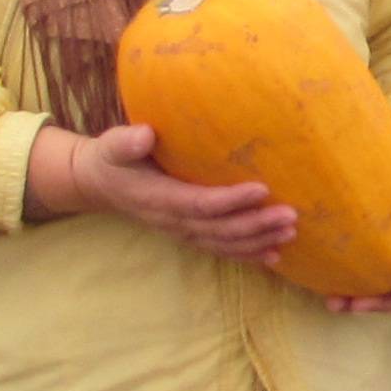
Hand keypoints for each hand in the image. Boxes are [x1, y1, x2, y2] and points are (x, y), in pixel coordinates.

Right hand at [31, 122, 297, 261]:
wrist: (100, 184)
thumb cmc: (111, 158)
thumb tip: (145, 135)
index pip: (200, 203)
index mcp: (158, 199)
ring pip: (224, 244)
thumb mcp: (112, 146)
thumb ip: (127, 142)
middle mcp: (173, 221)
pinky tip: (275, 254)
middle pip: (219, 229)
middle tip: (290, 215)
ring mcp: (182, 232)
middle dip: (256, 225)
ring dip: (258, 240)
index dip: (231, 200)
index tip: (262, 188)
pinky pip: (221, 249)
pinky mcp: (189, 234)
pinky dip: (248, 254)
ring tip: (290, 233)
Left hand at [321, 142, 390, 312]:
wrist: (368, 191)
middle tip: (357, 304)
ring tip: (333, 304)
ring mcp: (384, 272)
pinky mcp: (364, 275)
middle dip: (381, 303)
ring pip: (379, 299)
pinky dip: (345, 299)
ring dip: (360, 306)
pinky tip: (326, 298)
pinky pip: (359, 293)